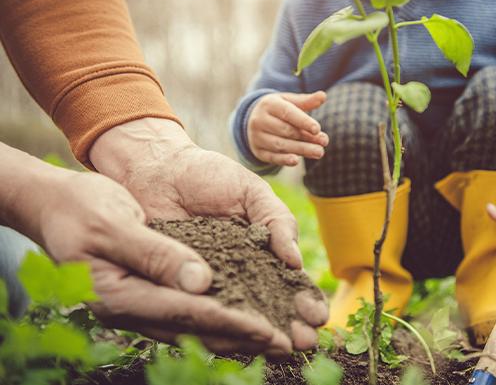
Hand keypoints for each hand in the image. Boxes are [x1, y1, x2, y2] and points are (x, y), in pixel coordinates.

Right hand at [5, 161, 290, 356]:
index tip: (270, 331)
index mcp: (119, 296)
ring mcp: (140, 304)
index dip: (232, 322)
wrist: (57, 206)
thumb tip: (200, 283)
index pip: (187, 313)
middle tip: (287, 345)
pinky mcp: (148, 293)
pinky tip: (246, 317)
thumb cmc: (81, 208)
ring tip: (276, 339)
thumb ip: (154, 254)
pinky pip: (189, 312)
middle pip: (197, 328)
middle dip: (245, 338)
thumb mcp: (113, 224)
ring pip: (196, 325)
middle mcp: (132, 308)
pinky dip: (220, 316)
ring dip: (238, 332)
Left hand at [89, 118, 327, 350]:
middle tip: (304, 342)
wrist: (157, 169)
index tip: (318, 315)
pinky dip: (216, 324)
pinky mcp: (178, 287)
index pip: (288, 282)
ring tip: (278, 348)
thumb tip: (296, 263)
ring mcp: (208, 282)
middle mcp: (238, 272)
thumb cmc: (208, 175)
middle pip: (268, 307)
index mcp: (261, 250)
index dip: (304, 299)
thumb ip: (277, 221)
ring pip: (237, 315)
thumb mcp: (251, 192)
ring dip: (259, 333)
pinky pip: (199, 309)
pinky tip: (234, 337)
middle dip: (289, 326)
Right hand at [248, 91, 328, 165]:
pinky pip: (272, 157)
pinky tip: (296, 161)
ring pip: (280, 145)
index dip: (303, 121)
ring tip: (319, 152)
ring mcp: (257, 137)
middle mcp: (260, 120)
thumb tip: (323, 96)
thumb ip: (306, 101)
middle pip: (286, 131)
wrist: (253, 120)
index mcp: (269, 104)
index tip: (317, 129)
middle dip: (306, 137)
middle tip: (324, 142)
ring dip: (301, 149)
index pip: (287, 113)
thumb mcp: (289, 102)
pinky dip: (284, 160)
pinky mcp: (258, 151)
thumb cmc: (278, 109)